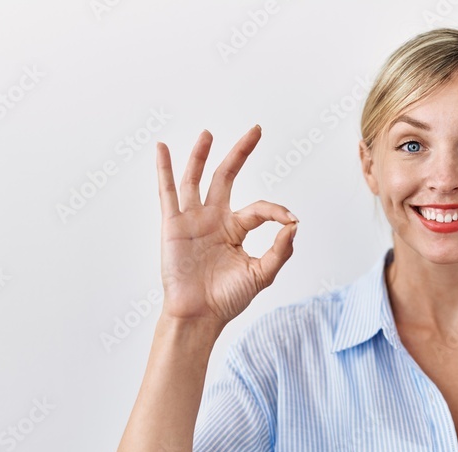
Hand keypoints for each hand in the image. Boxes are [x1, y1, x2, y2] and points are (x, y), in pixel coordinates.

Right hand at [155, 126, 297, 323]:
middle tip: (255, 130)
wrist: (200, 315)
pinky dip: (164, 170)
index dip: (276, 211)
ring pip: (196, 179)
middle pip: (227, 177)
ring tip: (209, 133)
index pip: (259, 208)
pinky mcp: (173, 225)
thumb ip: (280, 250)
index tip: (291, 220)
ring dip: (202, 155)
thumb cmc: (228, 298)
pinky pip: (167, 192)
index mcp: (236, 229)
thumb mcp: (261, 274)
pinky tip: (163, 148)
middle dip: (240, 153)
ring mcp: (193, 219)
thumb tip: (294, 225)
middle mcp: (214, 219)